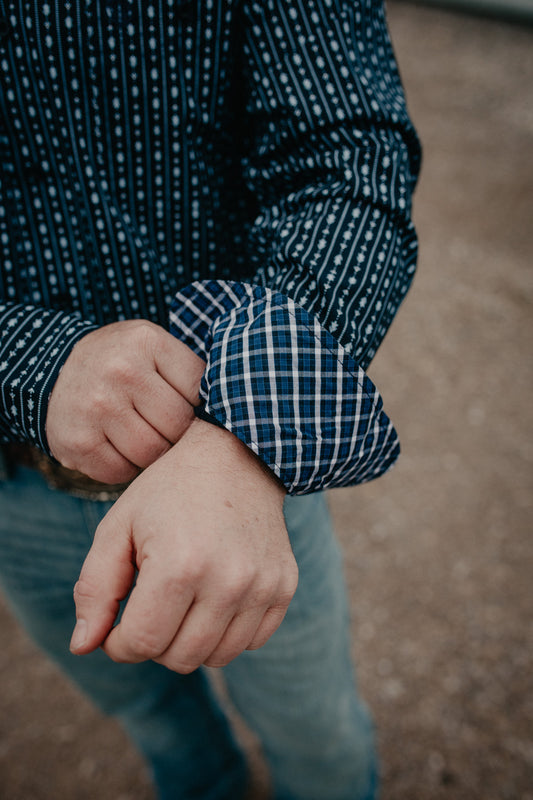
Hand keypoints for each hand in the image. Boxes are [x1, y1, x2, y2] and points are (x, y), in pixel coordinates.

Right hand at [46, 320, 205, 483]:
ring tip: (140, 433)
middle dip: (175, 432)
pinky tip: (116, 446)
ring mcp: (95, 407)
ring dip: (152, 453)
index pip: (198, 391)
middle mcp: (119, 371)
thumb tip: (233, 410)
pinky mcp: (77, 442)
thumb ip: (188, 373)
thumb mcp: (154, 348)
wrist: (56, 371)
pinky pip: (121, 472)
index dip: (194, 404)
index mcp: (147, 342)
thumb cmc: (123, 364)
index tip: (181, 403)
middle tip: (160, 424)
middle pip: (177, 427)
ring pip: (152, 454)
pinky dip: (125, 467)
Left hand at [70, 419, 297, 671]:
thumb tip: (83, 646)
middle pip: (180, 658)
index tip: (118, 624)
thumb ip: (94, 590)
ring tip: (182, 602)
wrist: (236, 456)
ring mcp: (262, 586)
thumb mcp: (118, 527)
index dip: (120, 643)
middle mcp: (227, 581)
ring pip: (217, 657)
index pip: (142, 643)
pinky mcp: (283, 587)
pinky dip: (227, 633)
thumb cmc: (168, 491)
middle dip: (154, 643)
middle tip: (151, 606)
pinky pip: (251, 642)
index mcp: (179, 565)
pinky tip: (214, 599)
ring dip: (190, 642)